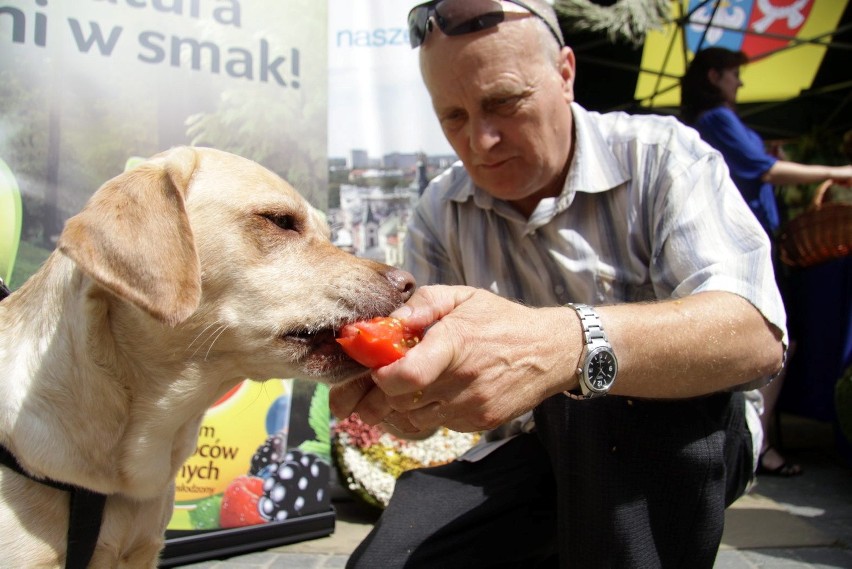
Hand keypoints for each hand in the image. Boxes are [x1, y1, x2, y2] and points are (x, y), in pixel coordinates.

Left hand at [329, 285, 576, 432]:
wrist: (551, 351)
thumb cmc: (501, 320)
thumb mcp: (463, 297)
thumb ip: (423, 303)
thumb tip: (390, 321)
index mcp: (455, 343)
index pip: (406, 375)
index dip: (382, 377)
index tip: (377, 367)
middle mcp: (463, 380)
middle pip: (402, 402)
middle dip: (384, 394)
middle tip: (386, 379)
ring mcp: (473, 406)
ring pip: (416, 419)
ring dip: (406, 405)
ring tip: (414, 385)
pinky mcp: (481, 423)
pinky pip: (440, 425)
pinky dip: (431, 413)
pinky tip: (441, 393)